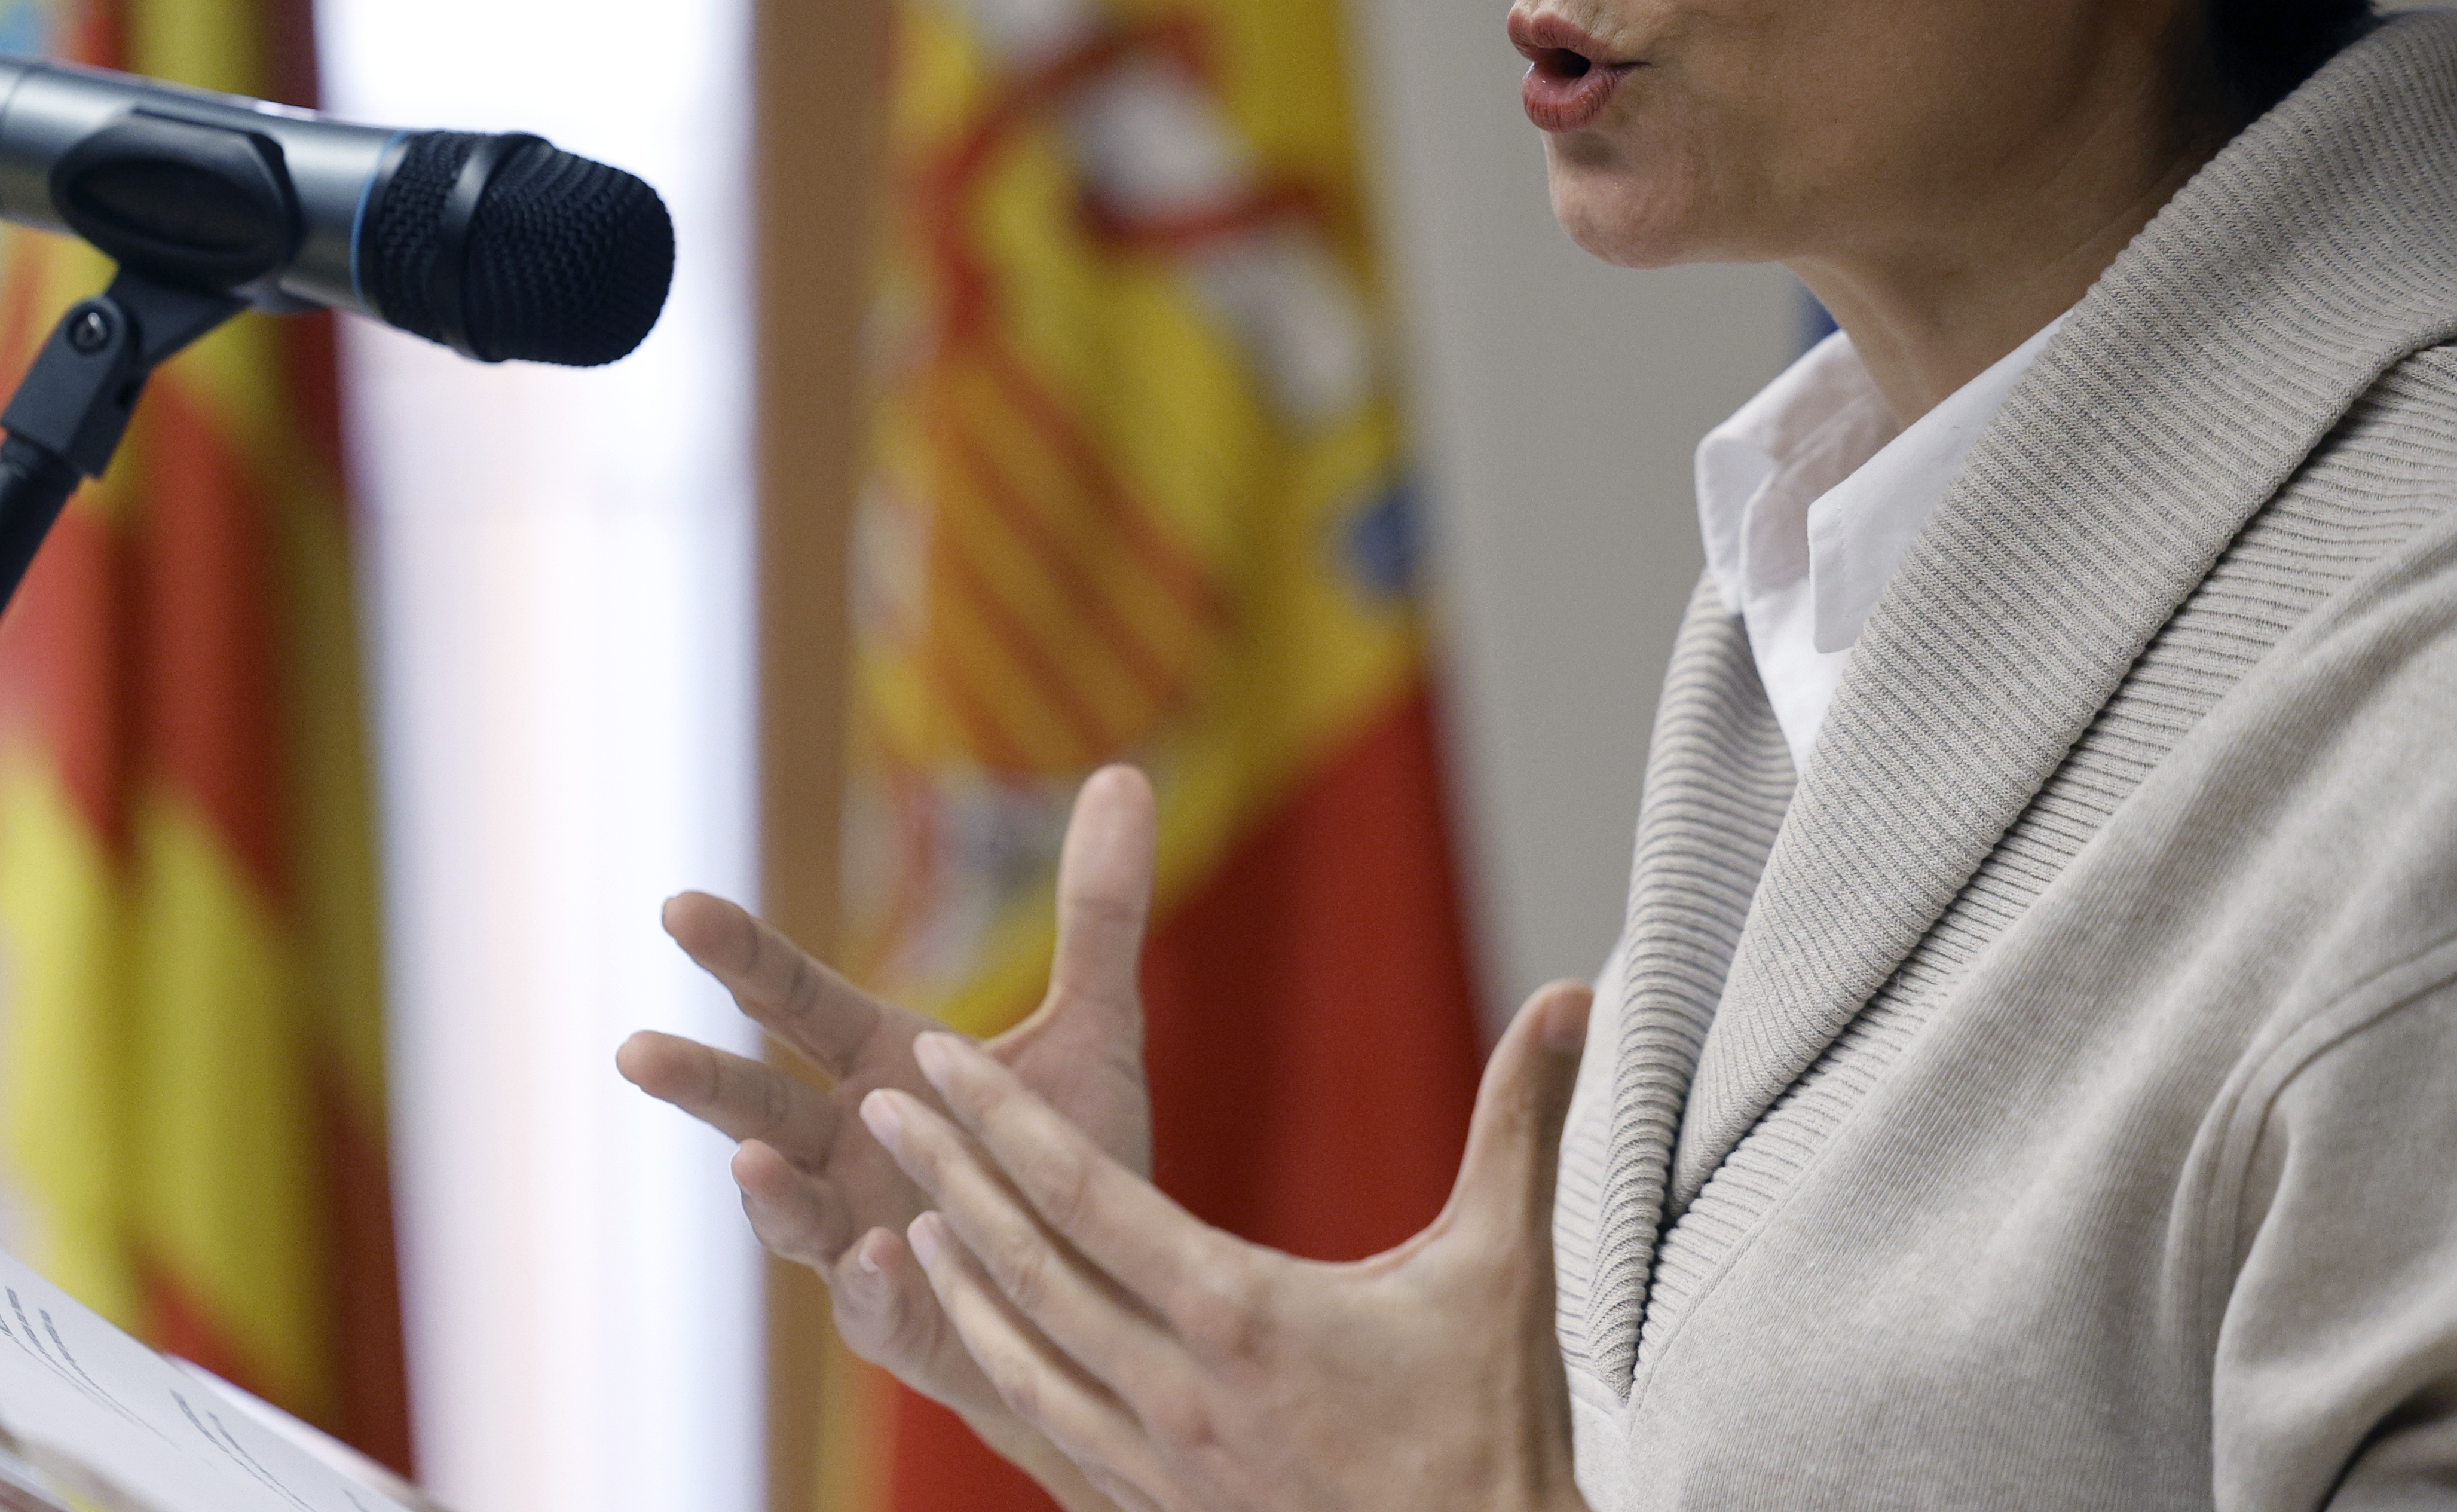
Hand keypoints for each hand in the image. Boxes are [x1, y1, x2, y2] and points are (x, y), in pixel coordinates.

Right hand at [618, 765, 1159, 1497]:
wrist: (1112, 1296)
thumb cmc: (1072, 1160)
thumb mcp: (1097, 1029)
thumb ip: (1097, 913)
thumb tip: (1126, 775)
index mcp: (879, 1068)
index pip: (794, 1000)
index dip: (739, 954)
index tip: (678, 905)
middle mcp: (848, 1149)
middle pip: (755, 1104)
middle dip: (696, 1080)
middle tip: (635, 1052)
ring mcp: (858, 1238)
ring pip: (789, 1212)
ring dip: (767, 1192)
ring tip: (753, 1162)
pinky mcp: (898, 1321)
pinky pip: (870, 1304)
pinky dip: (870, 1280)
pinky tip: (875, 1254)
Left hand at [863, 981, 1595, 1511]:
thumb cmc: (1498, 1427)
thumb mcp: (1509, 1265)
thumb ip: (1521, 1123)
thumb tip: (1576, 992)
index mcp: (1239, 1314)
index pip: (1086, 1196)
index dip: (1003, 1120)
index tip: (935, 1055)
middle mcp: (1179, 1390)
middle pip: (1030, 1267)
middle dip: (947, 1175)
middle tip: (880, 1100)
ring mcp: (1162, 1464)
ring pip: (1027, 1358)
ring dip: (962, 1281)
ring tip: (910, 1214)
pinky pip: (1057, 1430)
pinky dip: (1007, 1369)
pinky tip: (989, 1337)